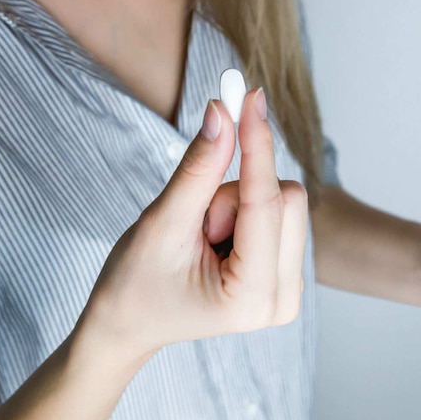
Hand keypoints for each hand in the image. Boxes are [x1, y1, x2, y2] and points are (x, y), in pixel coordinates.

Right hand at [78, 89, 307, 364]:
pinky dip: (245, 214)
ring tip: (203, 238)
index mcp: (252, 298)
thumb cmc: (135, 284)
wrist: (130, 324)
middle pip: (287, 198)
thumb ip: (197, 169)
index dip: (256, 144)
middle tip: (197, 223)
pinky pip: (280, 214)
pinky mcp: (287, 274)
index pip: (265, 202)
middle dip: (235, 194)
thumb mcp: (162, 223)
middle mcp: (284, 300)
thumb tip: (223, 111)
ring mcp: (290, 290)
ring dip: (238, 205)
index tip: (250, 95)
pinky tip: (218, 242)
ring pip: (284, 203)